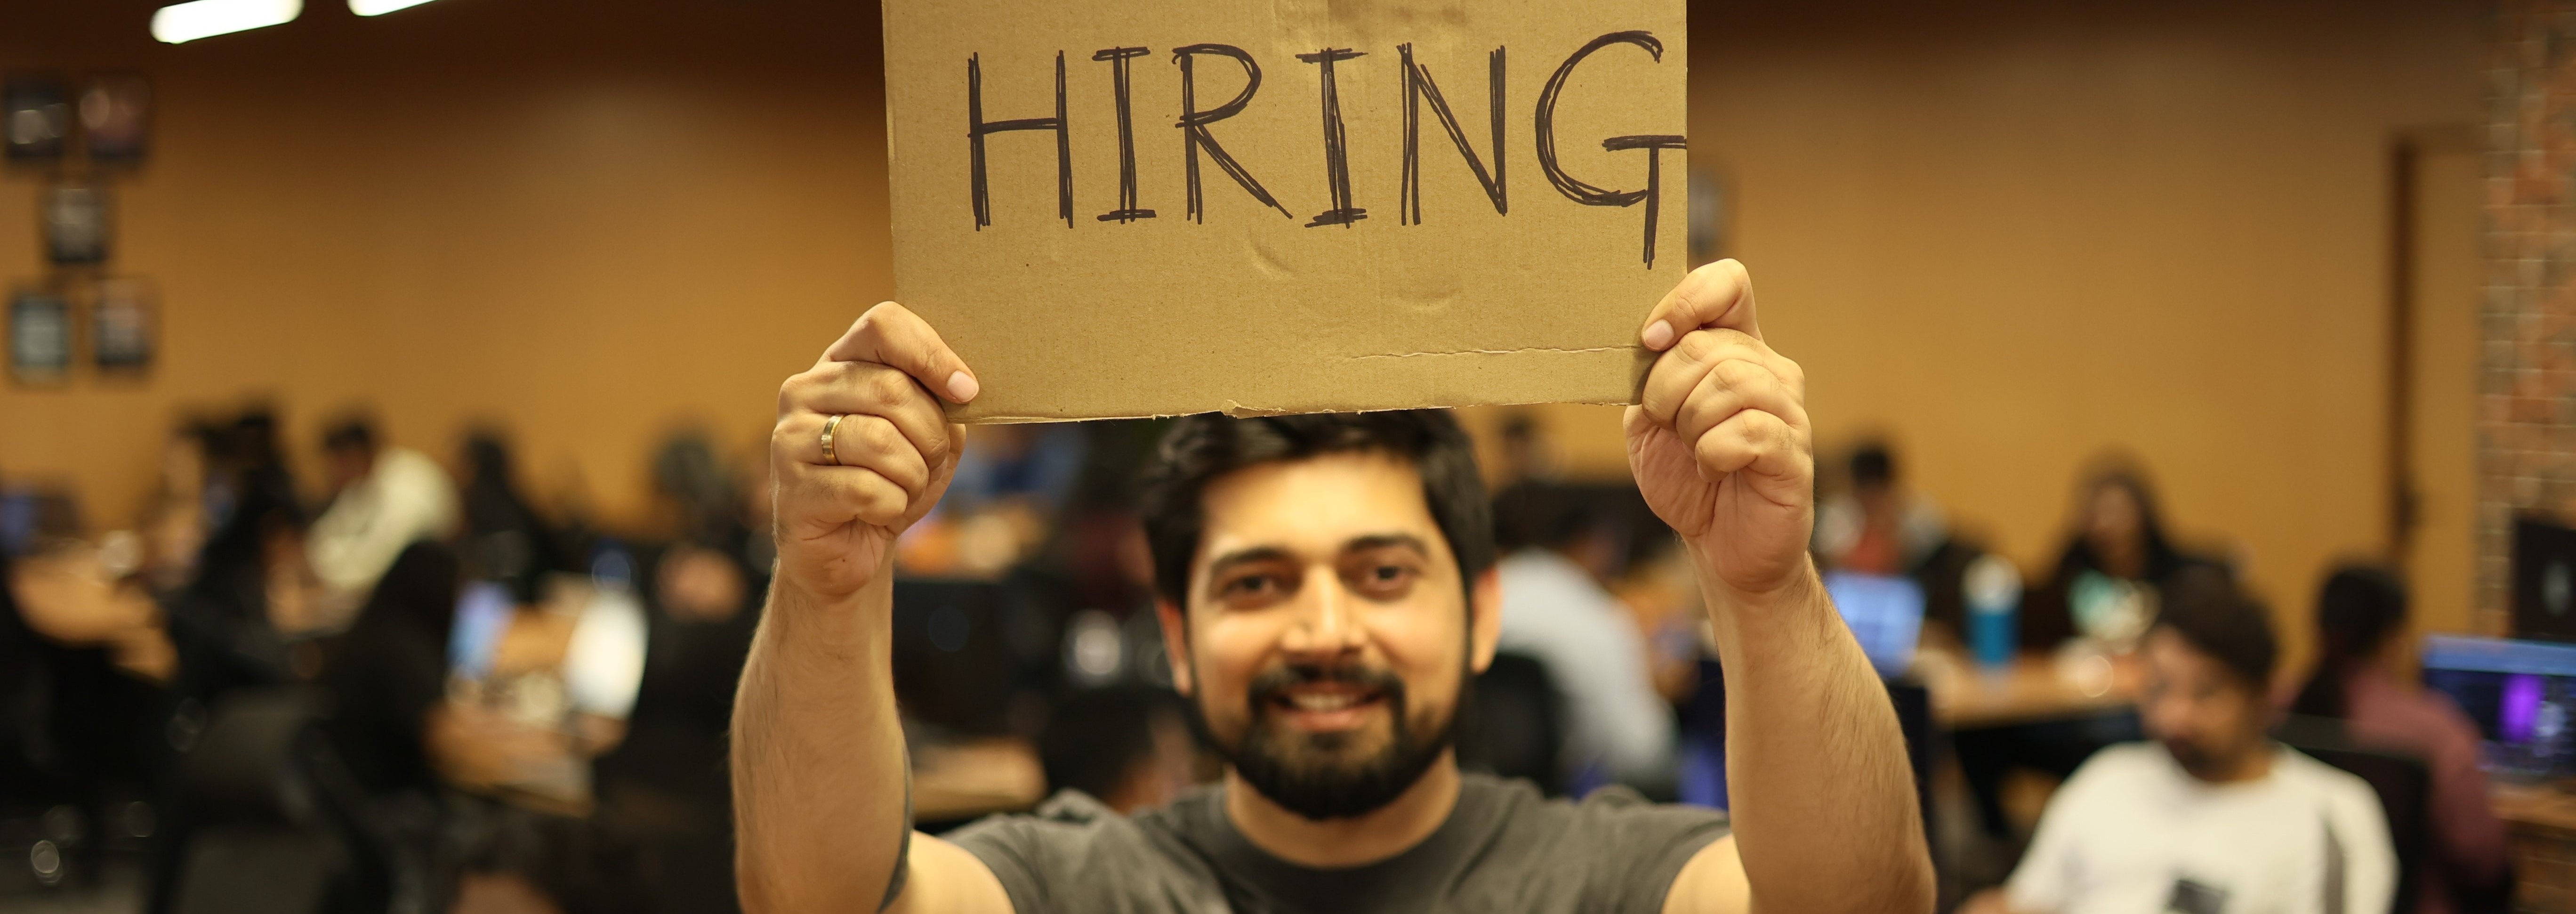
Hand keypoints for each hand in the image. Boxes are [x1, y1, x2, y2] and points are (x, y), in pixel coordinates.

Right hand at [770, 302, 977, 601]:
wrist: (847, 548)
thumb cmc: (890, 482)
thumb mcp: (927, 434)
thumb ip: (941, 402)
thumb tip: (962, 387)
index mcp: (839, 363)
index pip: (884, 325)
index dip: (932, 354)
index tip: (967, 391)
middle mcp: (804, 390)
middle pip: (891, 389)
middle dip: (931, 434)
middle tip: (929, 461)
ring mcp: (789, 438)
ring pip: (880, 441)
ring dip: (913, 474)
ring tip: (903, 488)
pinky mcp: (792, 489)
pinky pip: (867, 489)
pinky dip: (892, 505)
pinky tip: (877, 512)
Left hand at [1624, 260, 1814, 598]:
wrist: (1721, 544)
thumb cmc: (1688, 475)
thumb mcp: (1649, 419)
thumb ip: (1647, 376)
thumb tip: (1644, 340)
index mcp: (1736, 348)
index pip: (1728, 283)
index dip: (1686, 301)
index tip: (1650, 339)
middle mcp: (1770, 370)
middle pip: (1708, 346)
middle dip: (1665, 390)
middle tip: (1667, 424)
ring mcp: (1787, 410)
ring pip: (1728, 384)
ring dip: (1689, 423)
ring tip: (1693, 449)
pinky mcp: (1793, 452)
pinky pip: (1744, 431)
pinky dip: (1712, 454)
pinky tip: (1713, 469)